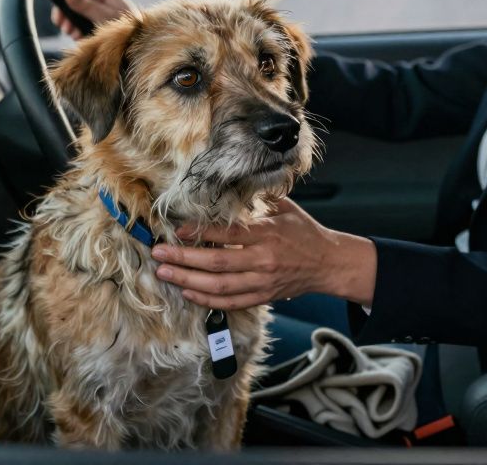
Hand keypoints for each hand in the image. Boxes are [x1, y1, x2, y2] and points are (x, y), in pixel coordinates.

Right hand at [50, 0, 133, 37]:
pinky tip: (81, 39)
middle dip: (68, 14)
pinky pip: (87, 22)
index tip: (60, 15)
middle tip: (64, 29)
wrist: (142, 46)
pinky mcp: (104, 20)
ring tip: (73, 35)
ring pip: (80, 12)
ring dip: (73, 23)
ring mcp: (104, 8)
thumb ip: (87, 6)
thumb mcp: (104, 18)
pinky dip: (81, 29)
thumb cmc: (127, 30)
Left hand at [150, 197, 377, 310]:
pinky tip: (187, 292)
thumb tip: (229, 184)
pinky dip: (206, 300)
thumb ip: (257, 199)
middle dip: (183, 259)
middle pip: (216, 263)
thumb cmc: (304, 231)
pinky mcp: (262, 296)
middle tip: (158, 254)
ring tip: (164, 273)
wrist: (327, 263)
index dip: (200, 233)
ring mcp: (262, 282)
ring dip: (187, 281)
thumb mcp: (285, 207)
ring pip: (218, 286)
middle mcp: (263, 260)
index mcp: (268, 233)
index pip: (228, 235)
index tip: (178, 229)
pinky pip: (230, 302)